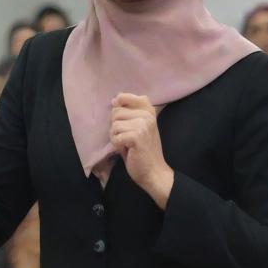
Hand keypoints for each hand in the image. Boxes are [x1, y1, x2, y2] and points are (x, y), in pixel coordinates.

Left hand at [109, 93, 173, 208]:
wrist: (154, 171)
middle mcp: (147, 114)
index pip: (124, 96)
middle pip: (115, 112)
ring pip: (114, 125)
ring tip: (127, 144)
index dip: (118, 107)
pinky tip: (127, 150)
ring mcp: (143, 124)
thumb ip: (128, 113)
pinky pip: (115, 136)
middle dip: (115, 127)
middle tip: (127, 138)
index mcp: (148, 110)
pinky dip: (117, 146)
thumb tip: (114, 100)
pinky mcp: (137, 136)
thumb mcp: (138, 127)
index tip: (124, 122)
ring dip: (116, 137)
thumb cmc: (143, 150)